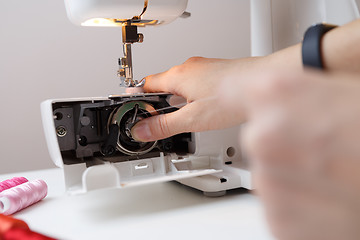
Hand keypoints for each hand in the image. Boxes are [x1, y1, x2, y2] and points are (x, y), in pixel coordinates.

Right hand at [131, 56, 263, 141]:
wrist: (263, 84)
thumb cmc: (234, 96)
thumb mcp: (193, 119)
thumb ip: (165, 125)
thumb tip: (142, 130)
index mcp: (177, 76)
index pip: (145, 85)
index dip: (136, 100)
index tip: (132, 111)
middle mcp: (188, 67)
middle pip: (161, 84)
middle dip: (156, 103)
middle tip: (155, 121)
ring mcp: (202, 68)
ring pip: (178, 84)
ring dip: (174, 100)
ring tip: (179, 118)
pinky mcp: (214, 72)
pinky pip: (193, 83)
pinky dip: (189, 96)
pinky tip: (199, 108)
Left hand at [223, 70, 359, 239]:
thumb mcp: (345, 92)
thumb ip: (300, 94)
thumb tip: (276, 100)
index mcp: (277, 92)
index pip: (234, 90)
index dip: (245, 98)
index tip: (252, 105)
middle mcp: (264, 135)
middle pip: (256, 137)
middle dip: (282, 142)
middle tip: (323, 149)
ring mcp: (269, 180)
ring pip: (268, 173)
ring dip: (293, 176)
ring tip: (335, 177)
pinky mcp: (279, 221)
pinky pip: (279, 205)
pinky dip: (300, 205)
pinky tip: (332, 200)